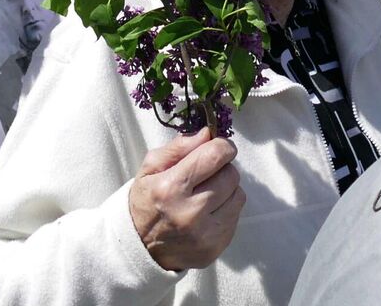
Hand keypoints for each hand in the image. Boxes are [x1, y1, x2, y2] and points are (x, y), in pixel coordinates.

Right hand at [128, 128, 243, 271]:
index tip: (218, 147)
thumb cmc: (147, 200)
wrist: (142, 246)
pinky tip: (209, 211)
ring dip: (227, 188)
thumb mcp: (150, 168)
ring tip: (208, 192)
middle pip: (231, 174)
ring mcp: (206, 232)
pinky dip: (227, 207)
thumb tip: (207, 134)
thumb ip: (178, 147)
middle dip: (223, 167)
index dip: (222, 146)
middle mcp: (190, 212)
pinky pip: (237, 215)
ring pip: (239, 194)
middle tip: (208, 172)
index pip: (214, 155)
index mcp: (170, 187)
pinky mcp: (218, 245)